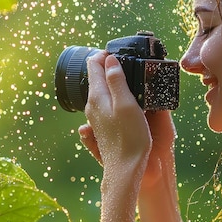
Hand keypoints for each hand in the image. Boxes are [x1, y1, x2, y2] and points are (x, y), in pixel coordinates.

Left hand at [80, 51, 150, 171]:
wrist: (125, 169)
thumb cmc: (129, 137)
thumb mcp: (127, 104)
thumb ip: (117, 80)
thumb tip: (109, 59)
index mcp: (96, 96)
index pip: (93, 64)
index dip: (105, 54)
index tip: (119, 51)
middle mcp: (91, 105)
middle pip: (95, 77)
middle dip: (108, 65)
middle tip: (126, 60)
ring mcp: (95, 116)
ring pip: (100, 90)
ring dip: (112, 81)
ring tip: (129, 77)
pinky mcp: (102, 126)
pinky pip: (106, 103)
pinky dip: (114, 94)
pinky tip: (126, 98)